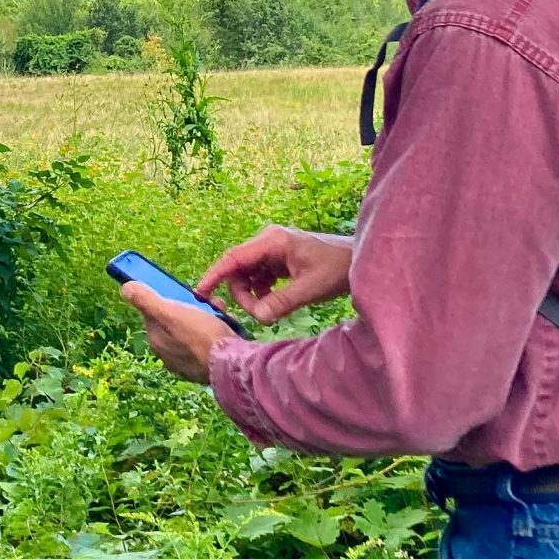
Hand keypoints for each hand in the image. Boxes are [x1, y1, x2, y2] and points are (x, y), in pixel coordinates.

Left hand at [119, 283, 234, 383]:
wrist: (231, 364)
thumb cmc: (200, 335)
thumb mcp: (170, 312)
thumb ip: (146, 300)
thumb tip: (125, 287)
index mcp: (157, 341)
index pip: (154, 313)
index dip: (167, 299)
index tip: (182, 291)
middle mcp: (169, 355)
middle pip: (176, 322)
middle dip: (190, 307)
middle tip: (205, 300)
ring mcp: (188, 363)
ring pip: (195, 331)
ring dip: (207, 317)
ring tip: (218, 310)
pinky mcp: (207, 367)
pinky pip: (209, 343)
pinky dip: (216, 332)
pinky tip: (227, 327)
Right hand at [194, 226, 352, 325]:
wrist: (358, 261)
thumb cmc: (338, 268)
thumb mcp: (310, 288)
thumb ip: (282, 303)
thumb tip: (258, 317)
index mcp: (273, 241)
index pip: (235, 258)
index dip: (215, 275)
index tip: (200, 293)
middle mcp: (269, 241)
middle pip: (238, 268)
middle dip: (241, 293)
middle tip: (257, 314)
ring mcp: (273, 250)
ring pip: (246, 274)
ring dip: (251, 294)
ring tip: (269, 310)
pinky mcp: (278, 259)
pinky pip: (258, 276)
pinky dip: (261, 292)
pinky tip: (273, 303)